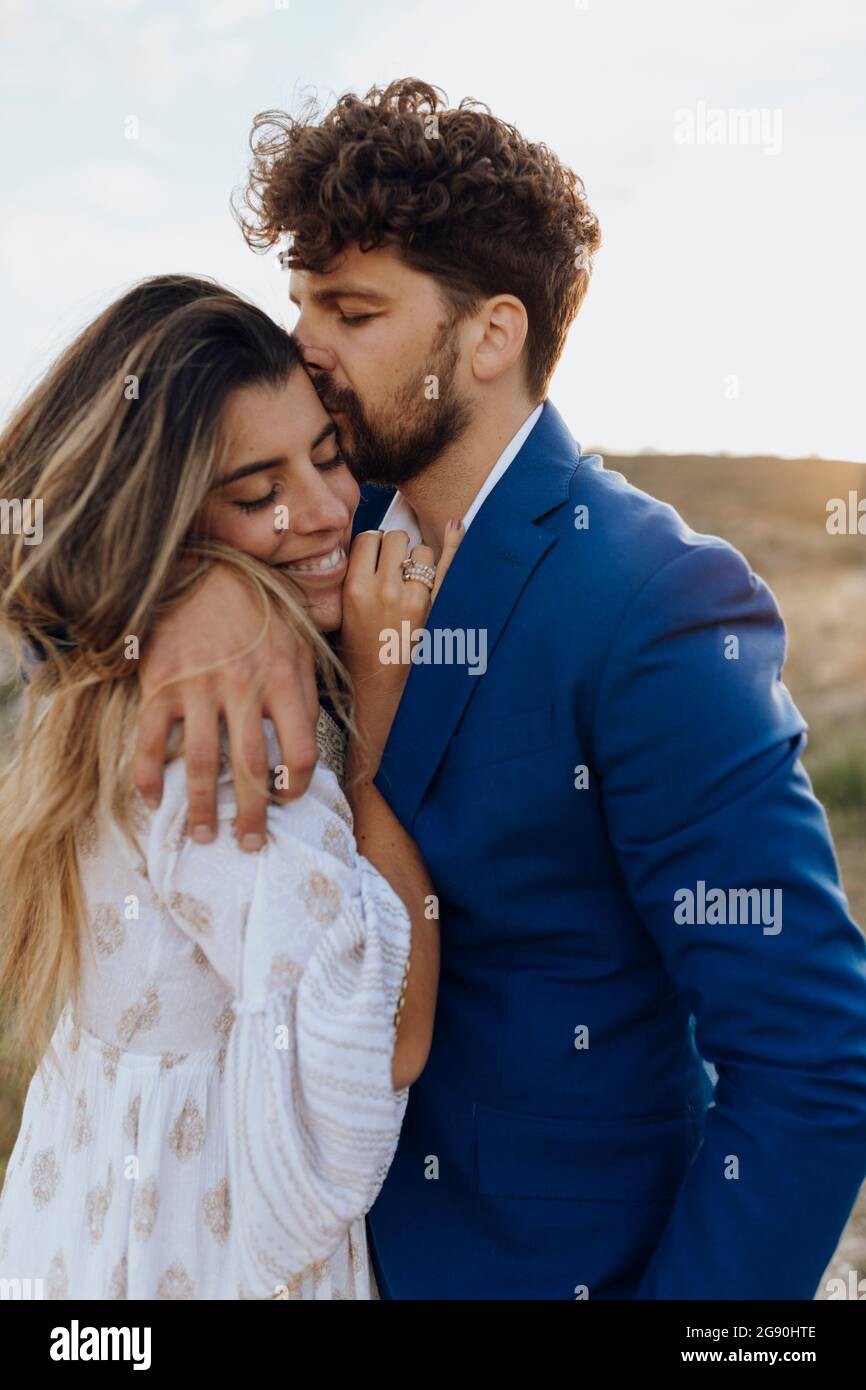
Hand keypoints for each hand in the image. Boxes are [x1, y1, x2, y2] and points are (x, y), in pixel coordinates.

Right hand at [133, 563, 318, 848]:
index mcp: (284, 680)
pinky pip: (150, 740)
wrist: (202, 567)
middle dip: (250, 816)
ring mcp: (198, 687)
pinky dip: (148, 776)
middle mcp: (242, 688)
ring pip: (199, 765)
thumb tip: (318, 734)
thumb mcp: (298, 640)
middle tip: (249, 845)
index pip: (299, 752)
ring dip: (201, 809)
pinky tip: (154, 800)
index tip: (286, 798)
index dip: (296, 785)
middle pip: (249, 769)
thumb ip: (306, 687)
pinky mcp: (159, 683)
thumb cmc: (258, 608)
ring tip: (205, 836)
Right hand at [338, 521, 462, 773]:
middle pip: (395, 537)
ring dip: (420, 559)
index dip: (374, 544)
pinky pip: (448, 564)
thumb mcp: (342, 615)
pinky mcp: (436, 608)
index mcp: (353, 589)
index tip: (377, 557)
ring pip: (421, 549)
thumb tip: (366, 542)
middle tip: (397, 569)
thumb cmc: (361, 654)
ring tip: (415, 583)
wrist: (381, 692)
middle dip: (398, 548)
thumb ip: (352, 579)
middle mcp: (382, 588)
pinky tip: (455, 527)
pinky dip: (454, 544)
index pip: (367, 538)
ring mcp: (412, 597)